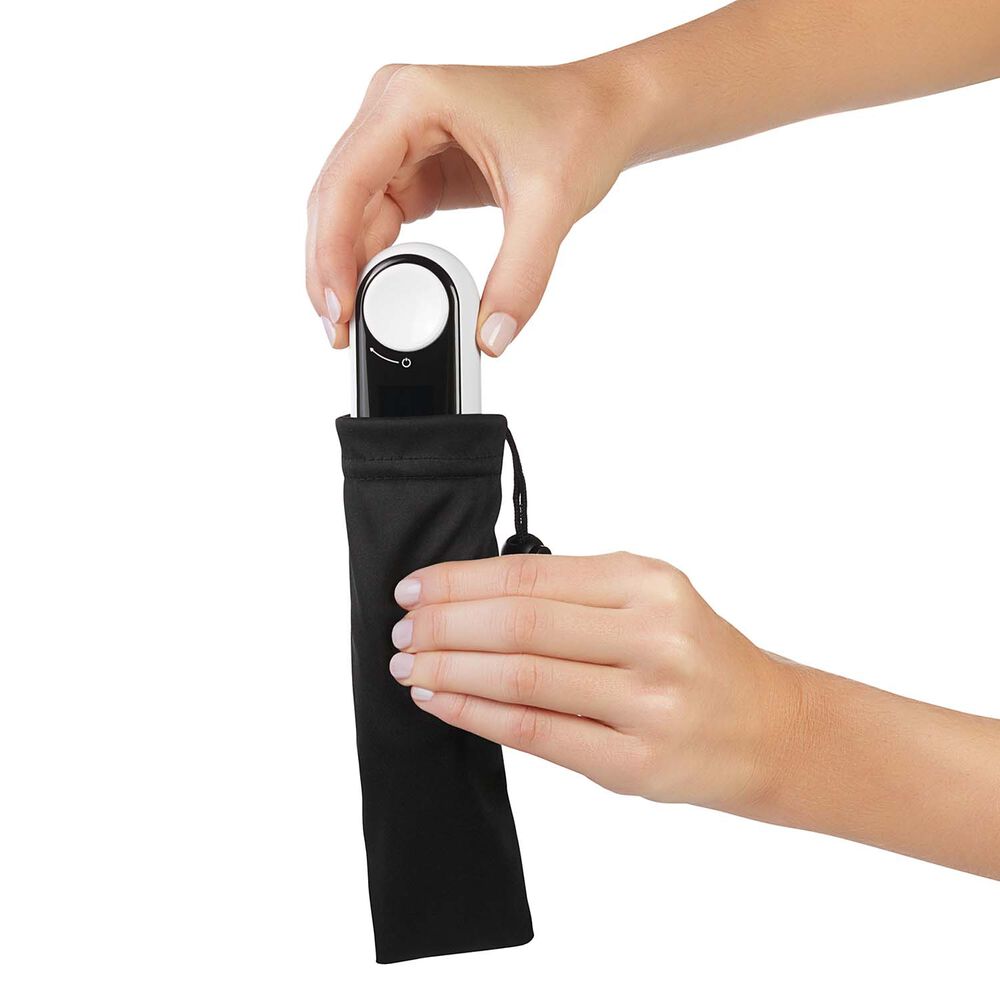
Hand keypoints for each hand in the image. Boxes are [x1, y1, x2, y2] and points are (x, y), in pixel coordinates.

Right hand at [305, 59, 647, 353]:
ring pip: (349, 213)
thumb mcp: (551, 206)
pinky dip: (374, 259)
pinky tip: (376, 294)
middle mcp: (392, 111)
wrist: (606, 112)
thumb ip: (520, 278)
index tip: (339, 310)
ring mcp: (398, 139)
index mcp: (412, 100)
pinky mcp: (413, 166)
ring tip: (353, 324)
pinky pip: (376, 218)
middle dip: (331, 270)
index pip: (347, 184)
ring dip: (347, 268)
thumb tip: (491, 337)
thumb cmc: (579, 126)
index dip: (332, 253)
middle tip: (340, 332)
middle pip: (335, 201)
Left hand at [387, 551, 800, 810]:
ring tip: (410, 666)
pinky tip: (442, 702)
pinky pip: (535, 732)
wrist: (769, 728)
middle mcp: (654, 635)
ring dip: (449, 670)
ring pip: (520, 676)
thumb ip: (574, 593)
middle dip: (444, 625)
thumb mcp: (652, 599)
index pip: (529, 576)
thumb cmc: (699, 657)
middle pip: (519, 623)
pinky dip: (476, 715)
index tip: (415, 587)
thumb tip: (470, 596)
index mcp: (650, 583)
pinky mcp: (634, 762)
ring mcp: (647, 702)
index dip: (459, 582)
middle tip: (403, 630)